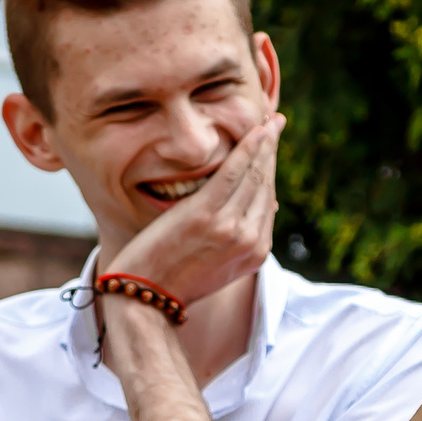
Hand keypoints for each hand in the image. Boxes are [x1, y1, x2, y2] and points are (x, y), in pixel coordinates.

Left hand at [111, 114, 282, 303]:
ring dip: (263, 144)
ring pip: (255, 176)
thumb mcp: (218, 263)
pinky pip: (234, 173)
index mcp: (255, 253)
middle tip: (276, 124)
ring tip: (268, 122)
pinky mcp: (207, 215)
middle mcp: (249, 240)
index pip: (267, 201)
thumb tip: (265, 207)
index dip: (271, 170)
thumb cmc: (174, 278)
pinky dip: (248, 149)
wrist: (145, 298)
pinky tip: (255, 131)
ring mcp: (231, 228)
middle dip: (272, 151)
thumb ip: (240, 237)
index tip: (271, 147)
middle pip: (265, 185)